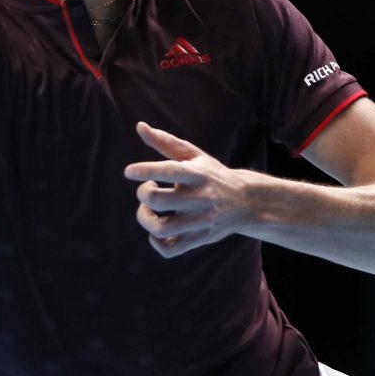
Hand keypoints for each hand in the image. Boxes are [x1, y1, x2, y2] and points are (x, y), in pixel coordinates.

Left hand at [124, 122, 252, 257]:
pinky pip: (170, 249)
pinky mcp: (199, 239)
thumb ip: (165, 142)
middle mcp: (201, 199)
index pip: (170, 171)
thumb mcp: (193, 156)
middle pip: (160, 201)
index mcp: (198, 174)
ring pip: (162, 229)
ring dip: (145, 219)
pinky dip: (155, 241)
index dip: (146, 170)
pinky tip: (156, 229)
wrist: (246, 203)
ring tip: (148, 209)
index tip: (129, 171)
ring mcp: (201, 222)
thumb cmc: (212, 175)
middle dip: (143, 193)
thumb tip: (139, 126)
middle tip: (148, 187)